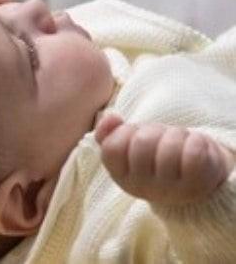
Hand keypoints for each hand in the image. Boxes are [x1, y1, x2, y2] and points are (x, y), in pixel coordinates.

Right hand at [96, 114, 235, 204]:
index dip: (125, 132)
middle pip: (142, 142)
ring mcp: (171, 189)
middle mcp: (144, 187)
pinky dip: (196, 140)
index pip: (112, 148)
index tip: (136, 135)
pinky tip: (194, 145)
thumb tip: (110, 117)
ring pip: (170, 146)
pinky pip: (194, 153)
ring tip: (179, 141)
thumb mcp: (128, 145)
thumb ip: (108, 133)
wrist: (196, 177)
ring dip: (177, 133)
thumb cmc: (156, 156)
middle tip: (161, 137)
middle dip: (153, 130)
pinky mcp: (197, 184)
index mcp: (122, 178)